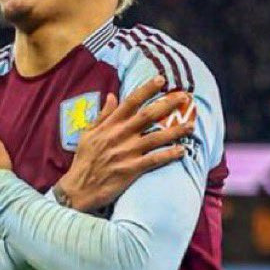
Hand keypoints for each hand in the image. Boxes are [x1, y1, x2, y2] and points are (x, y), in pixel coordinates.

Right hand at [55, 75, 194, 212]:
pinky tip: (182, 150)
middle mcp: (119, 136)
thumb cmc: (84, 160)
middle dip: (167, 104)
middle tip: (185, 96)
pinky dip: (168, 155)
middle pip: (148, 115)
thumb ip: (102, 115)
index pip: (130, 102)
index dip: (146, 89)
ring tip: (191, 124)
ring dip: (175, 130)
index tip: (161, 80)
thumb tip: (111, 96)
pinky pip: (154, 160)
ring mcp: (126, 153)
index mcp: (109, 125)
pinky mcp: (131, 170)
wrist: (78, 189)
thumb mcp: (88, 134)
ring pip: (155, 137)